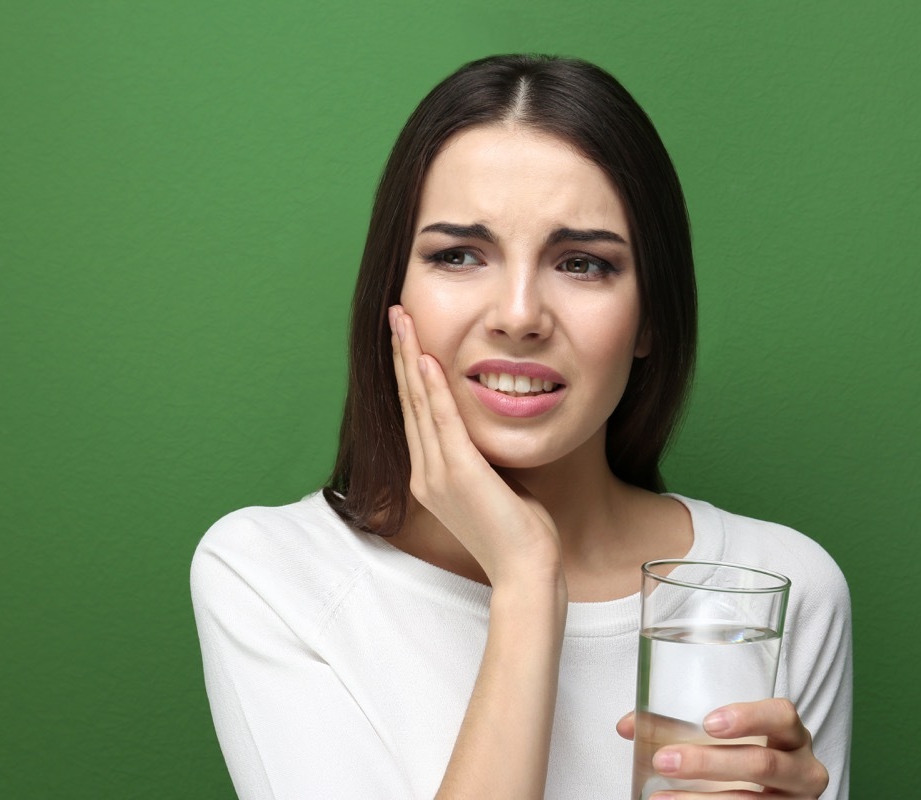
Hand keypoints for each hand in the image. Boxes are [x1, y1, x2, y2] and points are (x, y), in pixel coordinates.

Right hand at [389, 305, 561, 587]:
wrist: (526, 571)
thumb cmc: (520, 533)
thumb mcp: (497, 485)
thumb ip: (484, 457)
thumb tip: (489, 431)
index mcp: (430, 476)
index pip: (416, 413)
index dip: (408, 372)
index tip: (407, 336)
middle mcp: (424, 473)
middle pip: (408, 401)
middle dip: (401, 353)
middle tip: (395, 313)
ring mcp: (437, 474)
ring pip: (418, 404)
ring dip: (409, 357)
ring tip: (401, 320)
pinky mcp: (459, 474)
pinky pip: (441, 421)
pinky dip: (431, 388)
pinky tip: (425, 359)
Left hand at [617, 698, 828, 797]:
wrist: (771, 796)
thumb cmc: (744, 756)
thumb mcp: (726, 739)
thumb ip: (680, 727)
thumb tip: (628, 726)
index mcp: (791, 734)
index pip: (782, 715)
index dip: (749, 717)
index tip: (708, 723)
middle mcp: (802, 768)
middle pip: (762, 764)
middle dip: (709, 763)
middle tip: (665, 760)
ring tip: (660, 798)